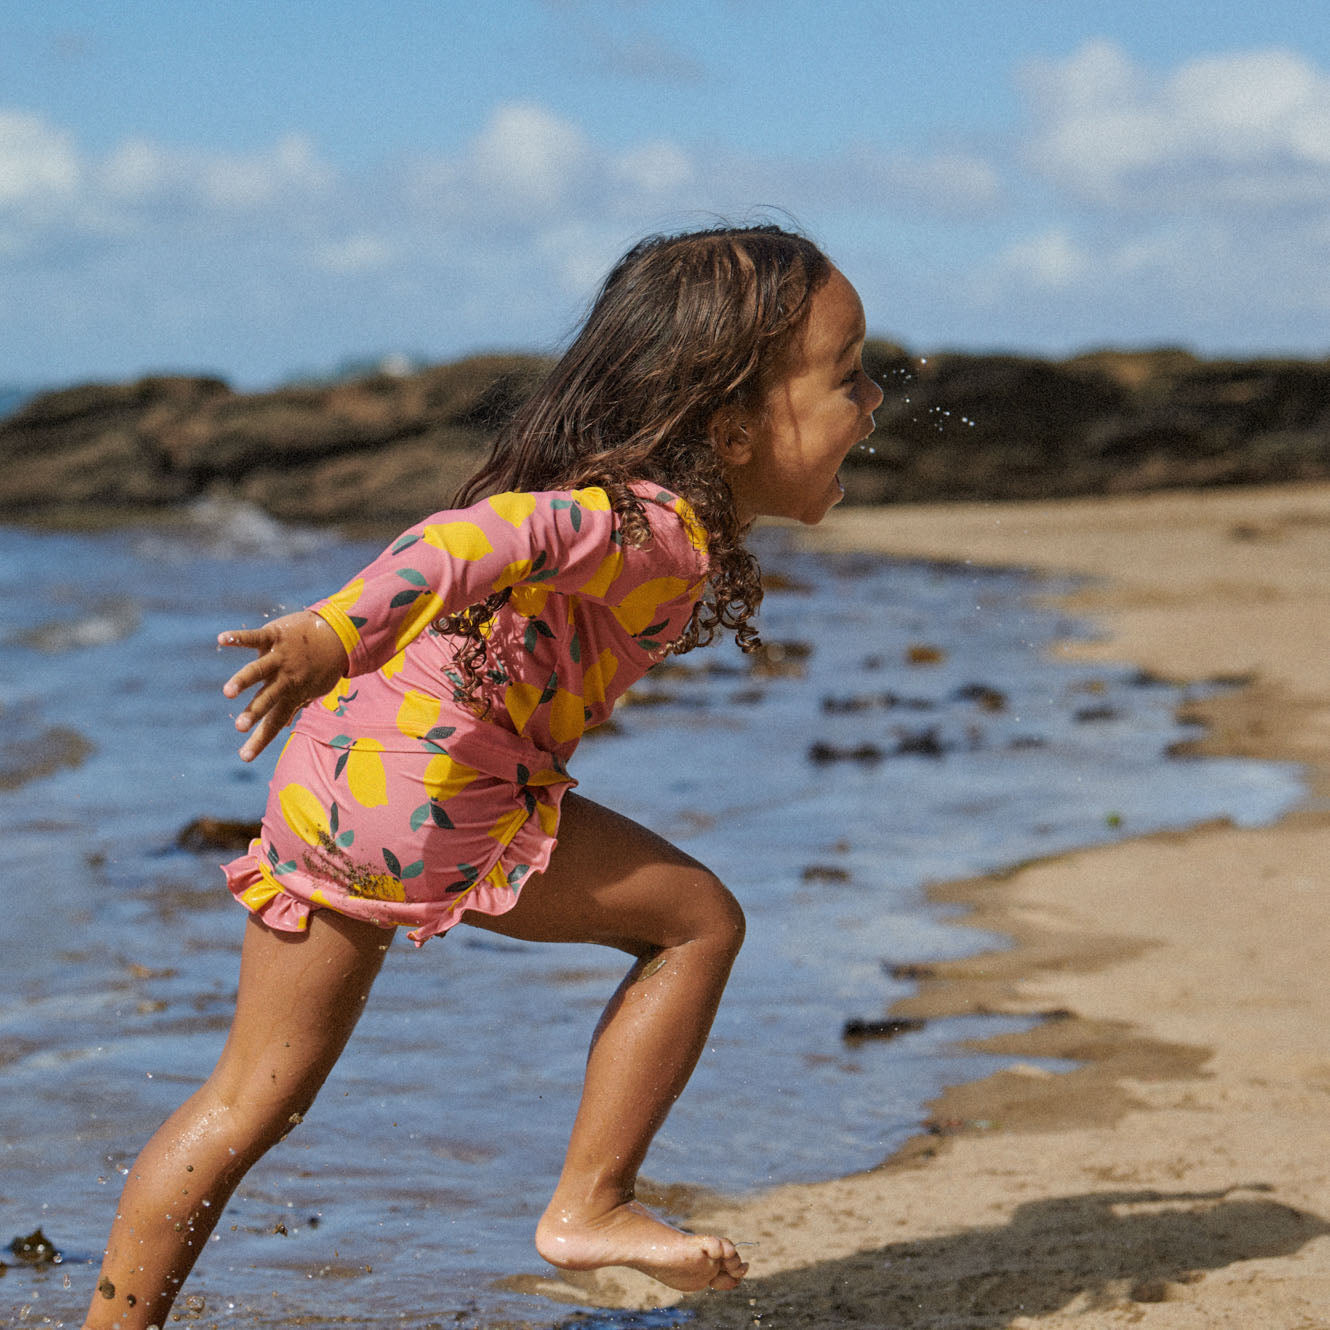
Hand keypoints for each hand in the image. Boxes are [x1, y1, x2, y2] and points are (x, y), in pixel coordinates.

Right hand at [218, 611, 349, 761]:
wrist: (340, 633)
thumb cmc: (324, 665)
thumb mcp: (314, 689)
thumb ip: (295, 704)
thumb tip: (283, 725)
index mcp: (293, 694)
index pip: (274, 722)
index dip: (260, 740)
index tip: (244, 757)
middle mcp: (286, 677)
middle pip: (267, 698)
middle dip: (254, 712)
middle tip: (239, 726)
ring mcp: (280, 657)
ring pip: (258, 670)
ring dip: (243, 681)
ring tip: (228, 692)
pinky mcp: (276, 636)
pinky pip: (254, 637)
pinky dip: (238, 638)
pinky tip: (222, 639)